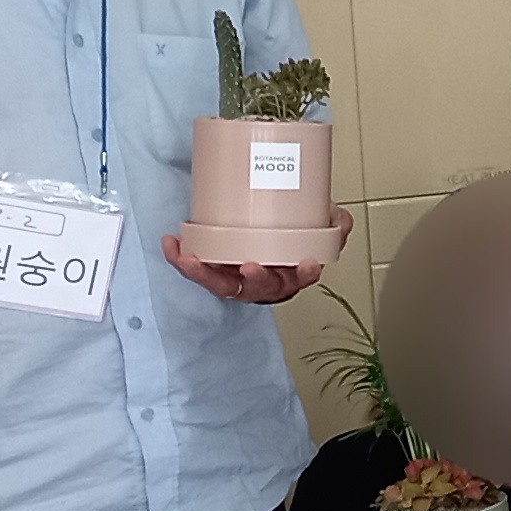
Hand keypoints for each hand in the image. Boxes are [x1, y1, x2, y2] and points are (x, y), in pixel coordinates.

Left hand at [165, 205, 353, 304]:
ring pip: (220, 283)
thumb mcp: (319, 228)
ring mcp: (234, 277)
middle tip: (250, 267)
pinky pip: (196, 267)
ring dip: (203, 274)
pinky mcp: (212, 267)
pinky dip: (181, 259)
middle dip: (254, 280)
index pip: (301, 278)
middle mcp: (263, 282)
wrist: (264, 233)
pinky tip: (172, 243)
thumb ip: (336, 224)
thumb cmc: (289, 237)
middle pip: (258, 287)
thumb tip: (339, 223)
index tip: (307, 264)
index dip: (304, 274)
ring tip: (190, 258)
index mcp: (290, 275)